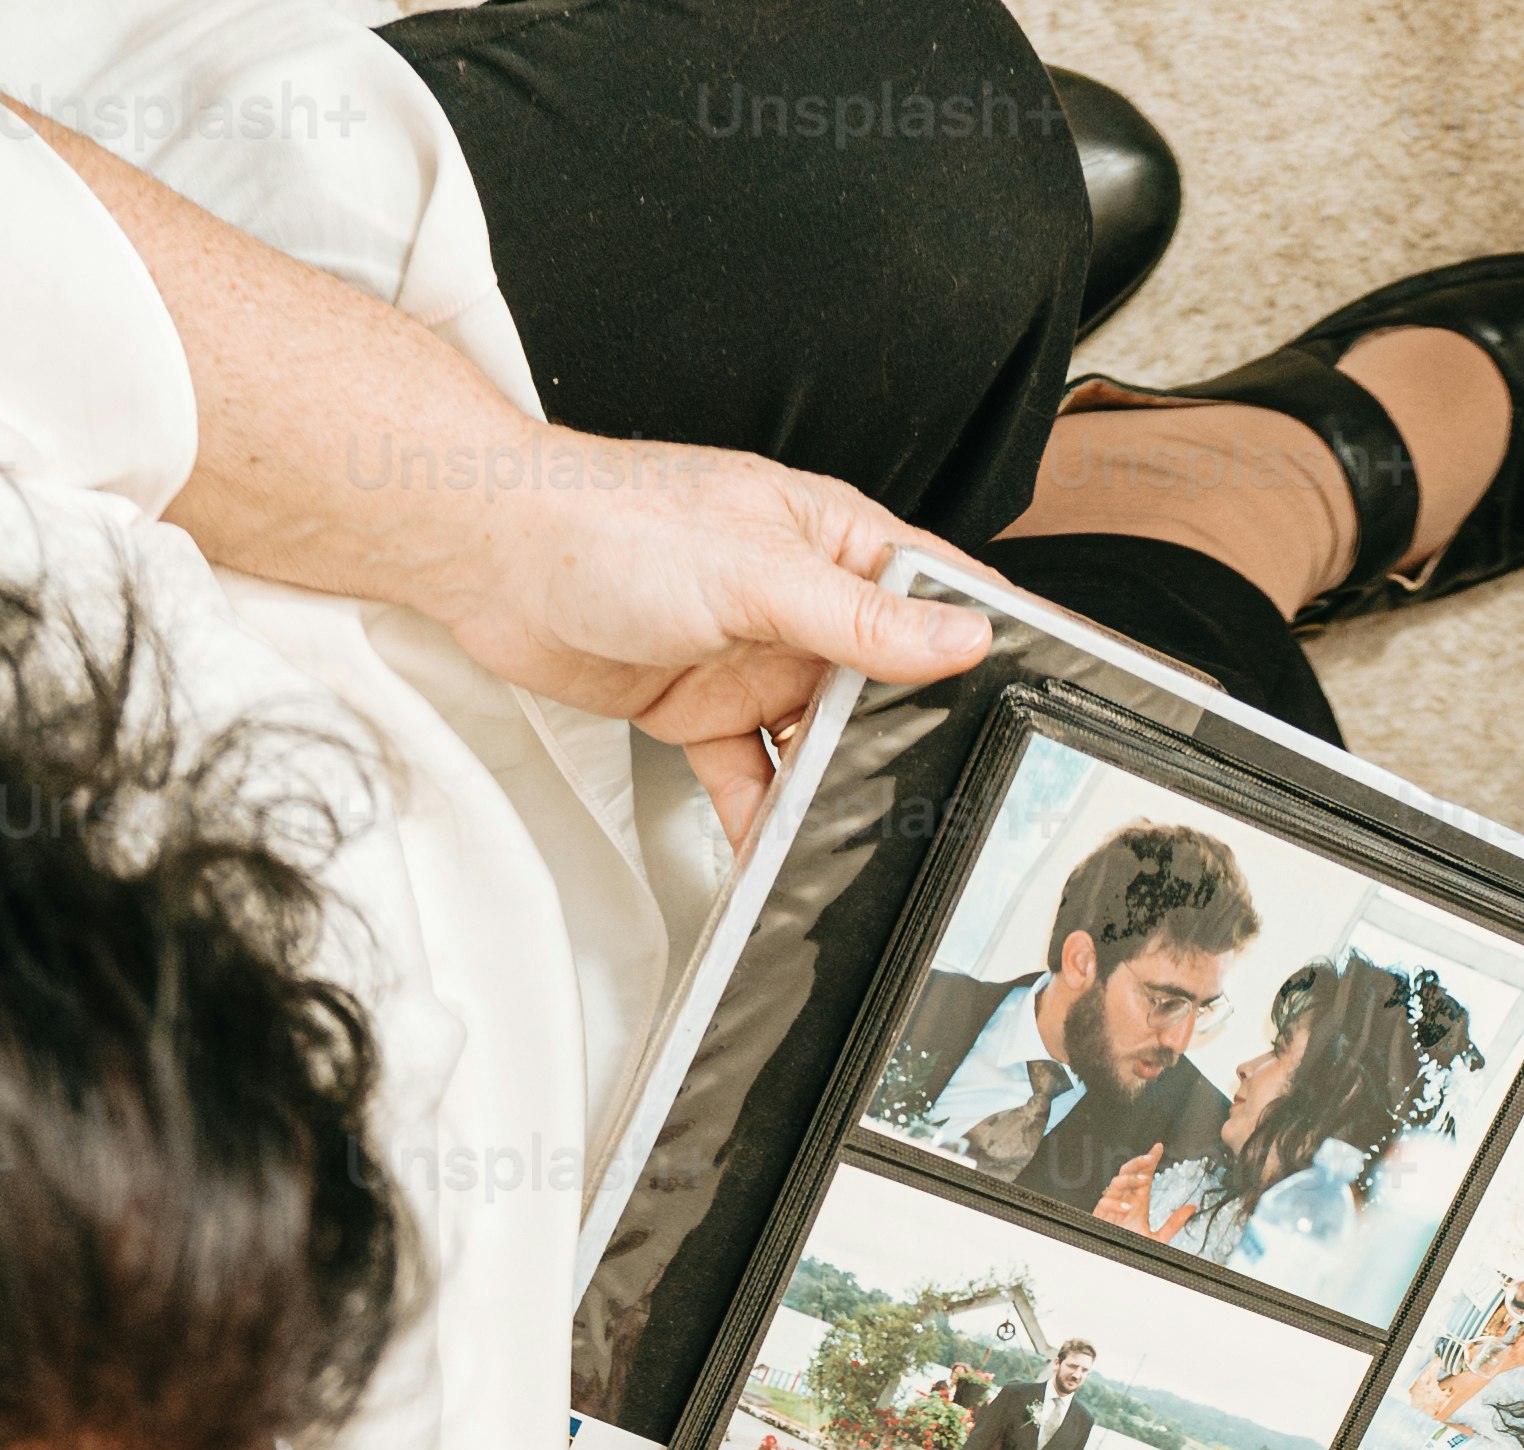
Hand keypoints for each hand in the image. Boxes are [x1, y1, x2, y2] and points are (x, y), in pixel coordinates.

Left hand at [420, 438, 995, 839]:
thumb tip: (960, 637)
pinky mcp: (701, 707)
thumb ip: (861, 615)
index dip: (988, 639)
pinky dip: (764, 819)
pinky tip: (778, 852)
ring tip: (860, 838)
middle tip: (940, 795)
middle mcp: (801, 600)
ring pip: (821, 741)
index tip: (1034, 692)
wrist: (490, 555)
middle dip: (911, 738)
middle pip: (887, 683)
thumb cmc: (607, 522)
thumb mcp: (756, 571)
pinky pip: (752, 777)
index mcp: (833, 541)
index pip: (939, 590)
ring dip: (835, 788)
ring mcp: (753, 657)